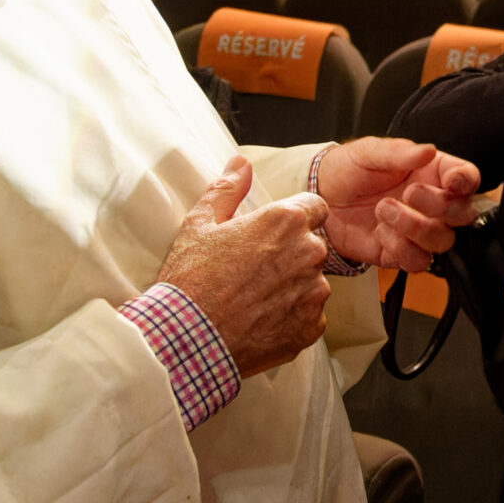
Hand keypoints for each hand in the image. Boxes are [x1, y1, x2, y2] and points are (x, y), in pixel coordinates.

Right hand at [155, 156, 330, 375]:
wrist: (188, 338)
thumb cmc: (191, 279)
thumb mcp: (200, 224)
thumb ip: (228, 189)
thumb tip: (241, 163)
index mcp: (287, 221)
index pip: (315, 207)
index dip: (295, 218)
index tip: (275, 233)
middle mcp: (310, 253)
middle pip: (313, 246)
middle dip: (291, 254)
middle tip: (253, 271)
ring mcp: (314, 292)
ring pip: (312, 282)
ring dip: (292, 287)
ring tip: (253, 299)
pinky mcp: (312, 327)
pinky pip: (309, 316)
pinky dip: (291, 318)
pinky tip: (260, 321)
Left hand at [315, 137, 480, 272]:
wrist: (321, 198)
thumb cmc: (346, 170)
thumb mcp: (368, 151)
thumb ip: (398, 151)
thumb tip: (427, 150)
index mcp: (432, 172)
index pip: (467, 178)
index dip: (466, 181)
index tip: (452, 182)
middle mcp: (432, 203)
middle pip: (464, 214)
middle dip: (440, 206)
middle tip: (409, 193)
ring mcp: (419, 230)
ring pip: (443, 240)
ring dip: (415, 227)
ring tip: (384, 210)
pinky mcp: (402, 253)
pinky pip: (419, 261)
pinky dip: (400, 248)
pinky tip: (380, 232)